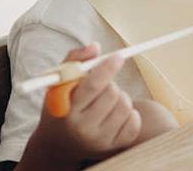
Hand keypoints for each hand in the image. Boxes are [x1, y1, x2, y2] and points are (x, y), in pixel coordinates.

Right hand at [28, 43, 140, 163]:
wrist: (57, 144)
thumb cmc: (61, 106)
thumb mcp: (59, 83)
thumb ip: (74, 60)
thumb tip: (95, 46)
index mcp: (66, 111)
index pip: (93, 86)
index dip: (108, 68)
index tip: (118, 56)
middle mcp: (83, 129)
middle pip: (112, 93)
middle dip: (109, 83)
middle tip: (101, 87)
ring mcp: (99, 140)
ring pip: (125, 104)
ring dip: (119, 97)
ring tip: (104, 101)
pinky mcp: (114, 146)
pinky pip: (135, 120)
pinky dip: (129, 113)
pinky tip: (114, 114)